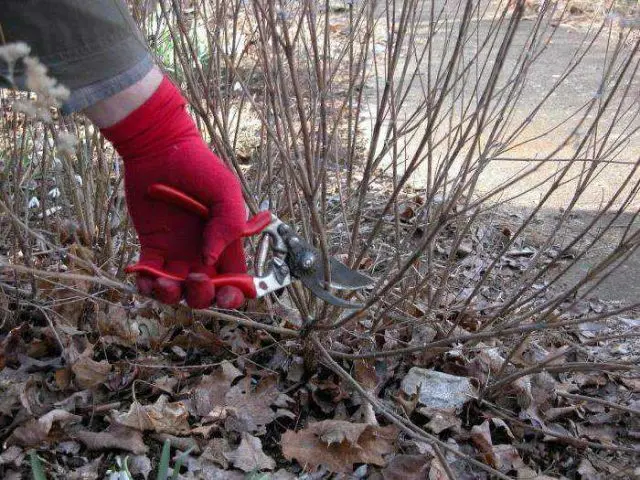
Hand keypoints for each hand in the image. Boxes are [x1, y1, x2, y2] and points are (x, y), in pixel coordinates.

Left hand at [102, 76, 246, 308]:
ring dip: (171, 295)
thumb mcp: (225, 189)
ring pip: (177, 290)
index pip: (235, 278)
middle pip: (207, 292)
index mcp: (225, 242)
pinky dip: (146, 284)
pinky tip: (144, 277)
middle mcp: (202, 252)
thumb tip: (210, 259)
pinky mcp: (151, 247)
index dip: (234, 293)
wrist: (159, 150)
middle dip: (202, 296)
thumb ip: (229, 223)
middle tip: (195, 279)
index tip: (226, 290)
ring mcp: (176, 252)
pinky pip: (149, 275)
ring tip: (163, 282)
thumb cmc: (197, 166)